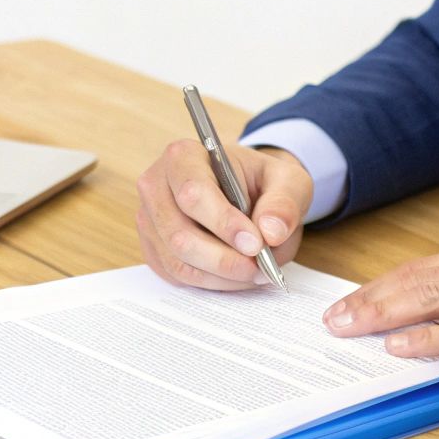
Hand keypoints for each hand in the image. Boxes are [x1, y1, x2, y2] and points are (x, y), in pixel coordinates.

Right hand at [136, 139, 312, 289]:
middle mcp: (156, 186)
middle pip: (180, 235)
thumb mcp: (288, 180)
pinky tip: (236, 274)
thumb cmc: (260, 181)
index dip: (223, 223)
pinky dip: (211, 282)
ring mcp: (150, 219)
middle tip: (260, 267)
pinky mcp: (153, 247)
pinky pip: (177, 276)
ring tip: (254, 272)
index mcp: (183, 157)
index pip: (193, 194)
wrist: (244, 190)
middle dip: (224, 259)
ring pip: (178, 261)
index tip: (255, 244)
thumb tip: (271, 232)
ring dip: (221, 275)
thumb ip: (284, 203)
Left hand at [321, 230, 438, 380]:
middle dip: (370, 299)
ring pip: (432, 298)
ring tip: (350, 329)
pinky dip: (429, 339)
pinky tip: (401, 346)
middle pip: (418, 278)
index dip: (384, 285)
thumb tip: (438, 307)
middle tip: (336, 317)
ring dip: (383, 316)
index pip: (425, 265)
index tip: (354, 300)